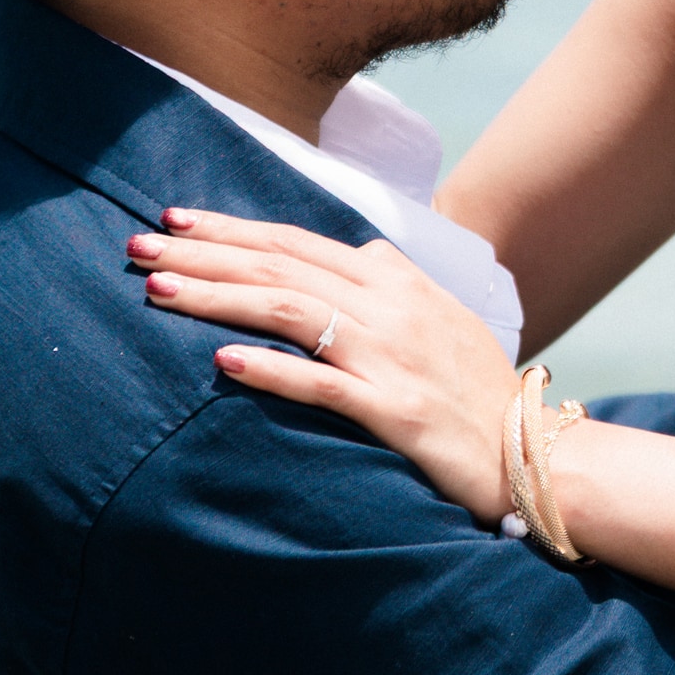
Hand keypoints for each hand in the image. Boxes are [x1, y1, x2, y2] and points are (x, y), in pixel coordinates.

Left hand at [133, 208, 525, 523]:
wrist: (534, 454)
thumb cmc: (477, 390)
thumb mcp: (441, 318)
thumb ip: (393, 285)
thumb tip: (354, 254)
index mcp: (396, 280)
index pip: (297, 241)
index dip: (232, 228)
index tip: (175, 220)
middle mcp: (391, 307)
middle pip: (280, 268)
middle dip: (205, 254)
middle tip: (139, 247)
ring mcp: (393, 357)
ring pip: (289, 312)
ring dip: (219, 297)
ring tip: (159, 291)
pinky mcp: (395, 410)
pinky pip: (323, 383)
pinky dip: (270, 370)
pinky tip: (221, 362)